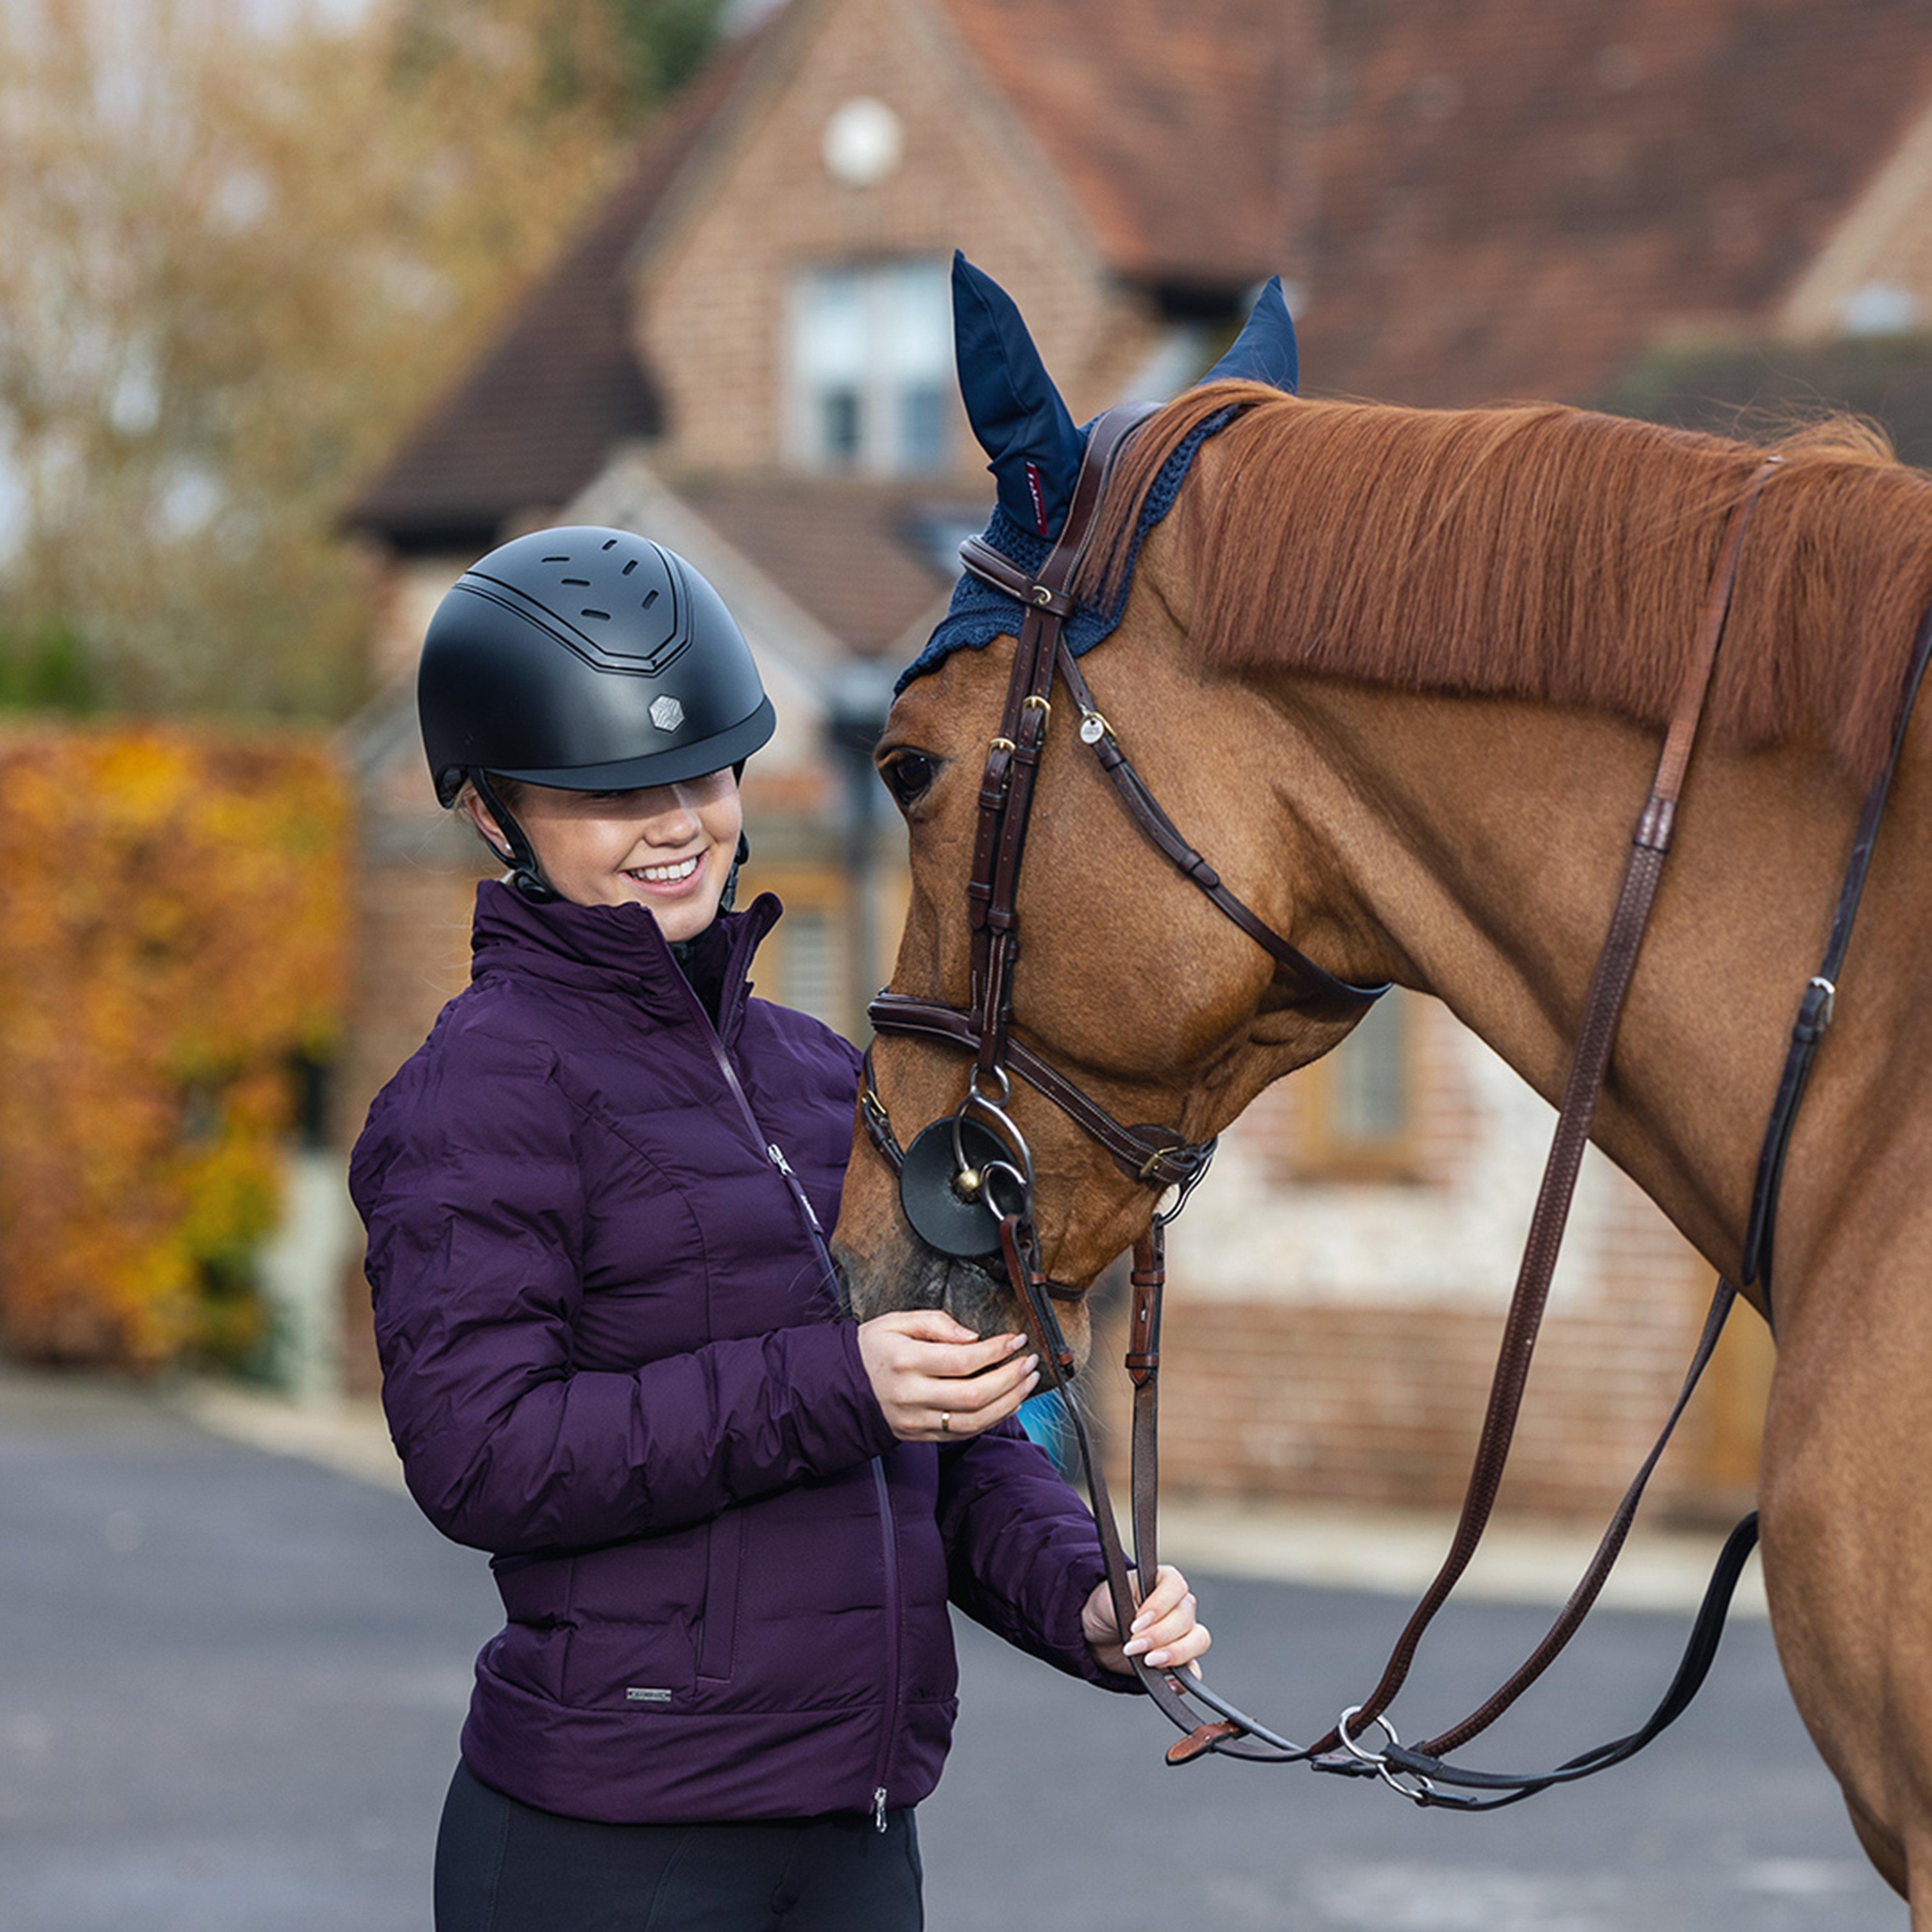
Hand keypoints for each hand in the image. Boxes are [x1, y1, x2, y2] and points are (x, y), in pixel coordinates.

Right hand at [856, 1309, 1038, 1442]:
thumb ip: (935, 1323)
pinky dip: (992, 1420)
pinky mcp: (920, 1436)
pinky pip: (963, 1434)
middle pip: (974, 1394)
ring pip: (974, 1421)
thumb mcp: (895, 1322)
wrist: (840, 1386)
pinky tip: (1008, 1403)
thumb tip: (972, 1336)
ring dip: (1009, 1402)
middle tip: (1029, 1362)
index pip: (962, 1360)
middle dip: (1011, 1379)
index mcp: (905, 1361)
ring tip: (1027, 1383)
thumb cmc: (871, 1350)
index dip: (996, 1351)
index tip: (1016, 1340)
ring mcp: (916, 1420)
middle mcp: (911, 1395)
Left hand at [1080, 1565, 1209, 1677]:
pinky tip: (1167, 1682)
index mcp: (1164, 1582)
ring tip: (1149, 1661)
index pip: (1176, 1586)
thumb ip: (1124, 1609)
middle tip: (1134, 1645)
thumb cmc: (1108, 1608)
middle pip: (1186, 1616)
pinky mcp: (1181, 1660)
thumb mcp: (1108, 1600)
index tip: (1136, 1623)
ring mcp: (1184, 1633)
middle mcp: (1180, 1605)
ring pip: (1198, 1641)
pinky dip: (1183, 1680)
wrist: (1100, 1634)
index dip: (1159, 1605)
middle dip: (1159, 1635)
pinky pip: (1194, 1671)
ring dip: (1175, 1654)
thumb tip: (1137, 1625)